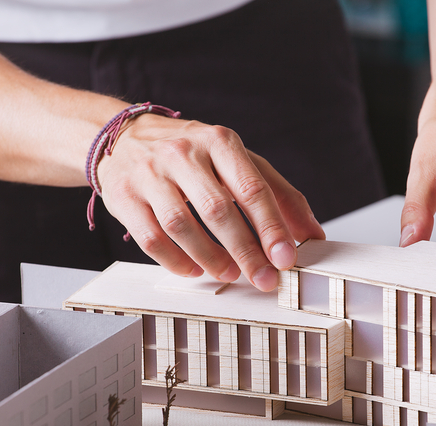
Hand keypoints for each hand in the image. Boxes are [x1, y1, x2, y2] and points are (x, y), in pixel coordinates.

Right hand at [96, 114, 324, 290]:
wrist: (123, 137)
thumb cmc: (192, 154)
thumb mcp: (238, 161)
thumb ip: (278, 194)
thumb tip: (312, 234)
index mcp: (219, 142)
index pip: (250, 187)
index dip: (270, 226)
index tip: (285, 257)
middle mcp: (183, 154)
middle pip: (217, 210)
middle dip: (245, 251)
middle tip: (264, 278)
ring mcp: (149, 175)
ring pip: (181, 226)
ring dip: (210, 258)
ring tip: (230, 273)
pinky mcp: (124, 197)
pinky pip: (150, 238)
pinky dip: (175, 261)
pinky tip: (194, 269)